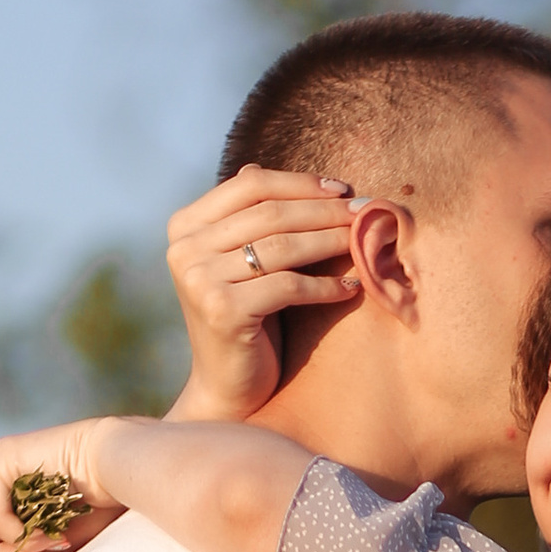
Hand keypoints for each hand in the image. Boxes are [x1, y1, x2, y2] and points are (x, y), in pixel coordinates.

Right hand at [167, 167, 361, 420]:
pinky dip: (326, 286)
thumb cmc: (245, 319)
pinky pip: (289, 286)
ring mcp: (199, 280)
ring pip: (282, 247)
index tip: (342, 190)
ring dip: (331, 242)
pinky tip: (352, 287)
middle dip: (324, 211)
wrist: (227, 387)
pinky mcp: (222, 311)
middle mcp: (185, 249)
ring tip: (364, 242)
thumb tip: (255, 163)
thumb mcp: (241, 262)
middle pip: (271, 213)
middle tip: (365, 213)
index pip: (251, 186)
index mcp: (184, 226)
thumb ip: (245, 219)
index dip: (301, 184)